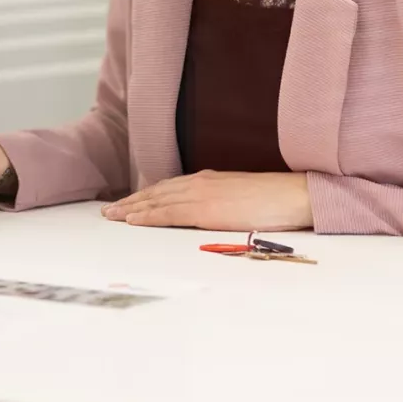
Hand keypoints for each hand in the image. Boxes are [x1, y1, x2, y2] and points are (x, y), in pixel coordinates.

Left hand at [101, 171, 311, 230]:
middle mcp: (200, 183)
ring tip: (112, 216)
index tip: (128, 203)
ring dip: (132, 208)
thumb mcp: (241, 199)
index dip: (146, 195)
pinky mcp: (206, 209)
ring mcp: (202, 194)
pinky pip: (170, 213)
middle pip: (157, 192)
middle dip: (131, 201)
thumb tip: (210, 215)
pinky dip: (148, 216)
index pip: (169, 188)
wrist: (294, 195)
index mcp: (209, 181)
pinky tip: (132, 220)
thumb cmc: (275, 201)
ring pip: (157, 201)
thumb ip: (221, 203)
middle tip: (108, 211)